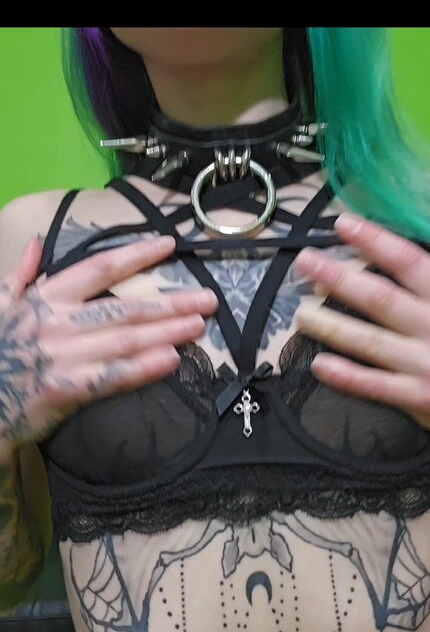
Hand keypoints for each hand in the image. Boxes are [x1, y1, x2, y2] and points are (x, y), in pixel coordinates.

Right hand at [0, 234, 217, 449]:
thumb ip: (20, 274)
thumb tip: (38, 242)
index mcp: (45, 298)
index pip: (98, 268)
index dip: (136, 255)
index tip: (169, 246)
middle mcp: (57, 323)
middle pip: (124, 307)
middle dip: (169, 302)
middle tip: (207, 299)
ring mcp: (63, 356)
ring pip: (124, 340)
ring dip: (165, 332)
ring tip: (198, 325)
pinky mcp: (66, 389)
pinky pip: (112, 376)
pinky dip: (142, 368)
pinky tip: (171, 361)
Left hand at [294, 213, 429, 441]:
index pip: (410, 262)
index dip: (375, 241)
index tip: (344, 225)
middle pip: (381, 299)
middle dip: (339, 278)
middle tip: (306, 262)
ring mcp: (429, 366)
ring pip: (371, 342)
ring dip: (331, 326)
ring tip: (302, 314)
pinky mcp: (421, 398)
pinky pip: (376, 386)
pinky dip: (346, 376)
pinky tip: (320, 365)